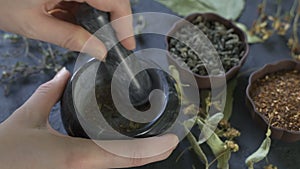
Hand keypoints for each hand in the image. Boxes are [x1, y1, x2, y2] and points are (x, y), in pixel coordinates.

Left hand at [0, 0, 135, 59]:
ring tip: (94, 39)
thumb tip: (100, 51)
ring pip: (97, 0)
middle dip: (114, 22)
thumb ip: (70, 38)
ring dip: (98, 19)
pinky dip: (83, 14)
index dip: (125, 23)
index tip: (128, 44)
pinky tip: (76, 27)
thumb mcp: (35, 24)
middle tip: (114, 44)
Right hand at [0, 68, 178, 168]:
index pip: (125, 155)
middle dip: (151, 155)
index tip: (171, 141)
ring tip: (153, 144)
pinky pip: (102, 168)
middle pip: (127, 165)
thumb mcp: (28, 119)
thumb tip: (66, 74)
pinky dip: (119, 160)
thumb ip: (50, 94)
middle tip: (168, 142)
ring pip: (116, 168)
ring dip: (137, 158)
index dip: (153, 149)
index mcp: (77, 156)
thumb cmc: (6, 153)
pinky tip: (122, 150)